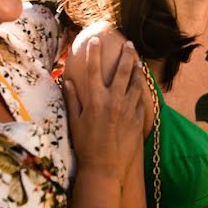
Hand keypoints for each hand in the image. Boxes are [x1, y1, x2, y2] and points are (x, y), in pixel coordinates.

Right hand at [64, 38, 144, 178]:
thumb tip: (66, 81)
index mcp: (95, 100)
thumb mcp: (74, 121)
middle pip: (123, 71)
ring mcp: (128, 109)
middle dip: (127, 55)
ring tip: (138, 62)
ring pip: (136, 83)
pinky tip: (141, 86)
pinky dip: (141, 90)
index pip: (94, 70)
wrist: (104, 167)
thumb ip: (72, 99)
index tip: (95, 40)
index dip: (94, 53)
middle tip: (130, 45)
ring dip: (137, 71)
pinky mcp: (137, 119)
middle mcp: (113, 101)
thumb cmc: (85, 145)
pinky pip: (141, 100)